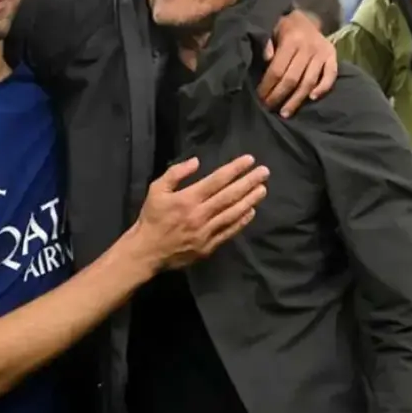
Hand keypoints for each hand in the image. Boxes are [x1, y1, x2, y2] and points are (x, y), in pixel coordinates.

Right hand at [129, 155, 268, 269]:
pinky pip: (229, 232)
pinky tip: (251, 212)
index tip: (249, 160)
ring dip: (250, 200)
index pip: (217, 180)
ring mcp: (206, 232)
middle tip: (264, 172)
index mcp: (187, 199)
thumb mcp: (156, 190)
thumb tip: (196, 162)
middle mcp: (200, 214)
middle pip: (230, 195)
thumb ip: (175, 173)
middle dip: (249, 182)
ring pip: (233, 213)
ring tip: (262, 189)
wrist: (146, 252)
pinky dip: (241, 221)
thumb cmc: (152, 218)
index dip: (235, 169)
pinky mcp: (208, 246)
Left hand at [258, 11, 338, 117]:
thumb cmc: (284, 26)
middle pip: (293, 79)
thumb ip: (266, 43)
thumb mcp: (270, 28)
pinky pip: (331, 75)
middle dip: (279, 96)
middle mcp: (308, 48)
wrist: (305, 16)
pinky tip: (312, 99)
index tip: (260, 98)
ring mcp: (322, 53)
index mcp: (291, 41)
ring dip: (297, 100)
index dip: (268, 86)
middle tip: (269, 108)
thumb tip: (266, 60)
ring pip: (309, 82)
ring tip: (285, 113)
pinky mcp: (333, 56)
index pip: (277, 70)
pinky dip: (323, 88)